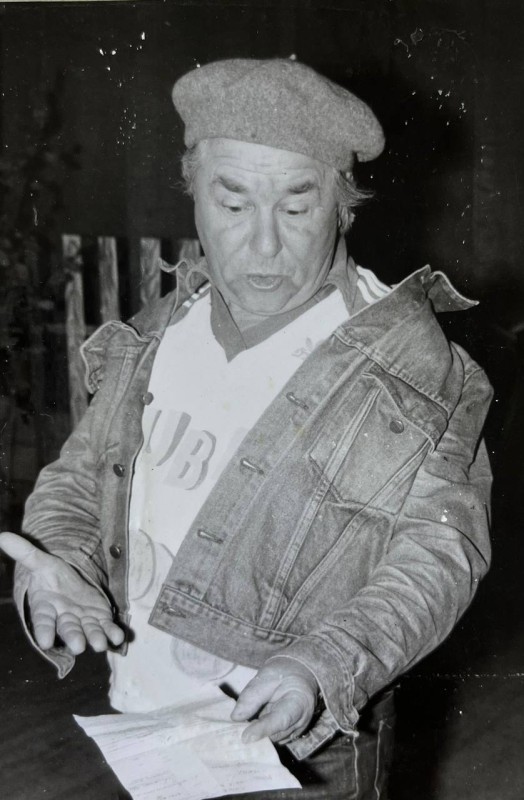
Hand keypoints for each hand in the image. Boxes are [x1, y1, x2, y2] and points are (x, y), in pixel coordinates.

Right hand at [0, 531, 123, 654]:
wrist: (69, 585)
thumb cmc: (51, 578)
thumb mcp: (40, 563)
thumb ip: (24, 553)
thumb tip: (2, 536)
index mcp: (46, 608)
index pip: (43, 621)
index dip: (44, 631)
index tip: (45, 642)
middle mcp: (64, 619)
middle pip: (68, 630)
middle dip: (73, 637)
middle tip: (78, 646)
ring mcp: (83, 622)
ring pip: (88, 632)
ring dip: (95, 638)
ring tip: (100, 644)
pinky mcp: (100, 620)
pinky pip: (106, 628)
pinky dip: (112, 634)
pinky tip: (118, 637)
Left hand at [231, 656, 317, 744]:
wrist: (298, 676)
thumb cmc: (283, 673)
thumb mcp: (266, 676)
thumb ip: (252, 695)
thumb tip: (236, 717)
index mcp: (299, 702)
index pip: (281, 720)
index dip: (263, 729)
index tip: (245, 737)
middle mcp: (300, 722)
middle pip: (275, 734)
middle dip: (255, 731)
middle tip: (236, 725)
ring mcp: (295, 731)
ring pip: (271, 739)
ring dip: (257, 732)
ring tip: (248, 717)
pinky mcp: (287, 736)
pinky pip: (271, 739)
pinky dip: (260, 733)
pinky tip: (254, 722)